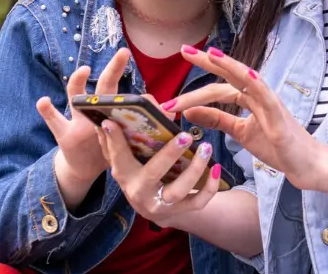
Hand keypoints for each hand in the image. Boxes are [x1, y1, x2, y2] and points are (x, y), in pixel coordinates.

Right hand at [37, 47, 131, 205]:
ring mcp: (76, 119)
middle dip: (113, 68)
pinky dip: (47, 110)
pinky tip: (43, 101)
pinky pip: (54, 121)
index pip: (121, 87)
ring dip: (77, 82)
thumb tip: (169, 113)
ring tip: (82, 70)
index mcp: (110, 110)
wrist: (84, 168)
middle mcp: (94, 108)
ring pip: (76, 96)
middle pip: (103, 86)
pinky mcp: (64, 135)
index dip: (124, 72)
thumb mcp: (125, 139)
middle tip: (124, 52)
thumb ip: (142, 125)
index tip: (130, 55)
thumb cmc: (108, 149)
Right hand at [95, 119, 221, 228]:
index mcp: (124, 174)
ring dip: (195, 168)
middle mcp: (139, 191)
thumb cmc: (140, 173)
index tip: (112, 122)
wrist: (155, 207)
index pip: (117, 155)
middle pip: (153, 173)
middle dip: (169, 154)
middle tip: (184, 135)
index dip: (114, 140)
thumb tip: (110, 116)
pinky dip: (210, 187)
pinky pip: (198, 202)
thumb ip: (118, 139)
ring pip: (178, 190)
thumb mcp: (127, 158)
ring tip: (206, 147)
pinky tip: (217, 168)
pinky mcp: (179, 212)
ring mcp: (160, 204)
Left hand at [168, 46, 327, 192]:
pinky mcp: (280, 117)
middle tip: (184, 51)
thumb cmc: (277, 146)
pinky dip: (257, 84)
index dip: (196, 86)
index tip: (175, 82)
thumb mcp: (240, 132)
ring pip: (247, 80)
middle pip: (230, 75)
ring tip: (210, 55)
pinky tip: (247, 74)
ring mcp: (271, 103)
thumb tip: (189, 110)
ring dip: (229, 66)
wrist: (305, 164)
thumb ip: (217, 120)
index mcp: (249, 99)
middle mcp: (259, 95)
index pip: (219, 87)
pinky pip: (268, 97)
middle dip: (207, 62)